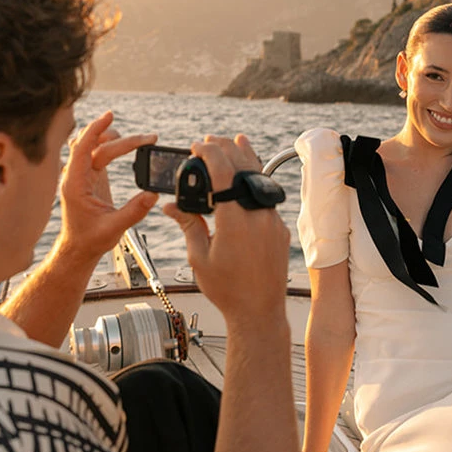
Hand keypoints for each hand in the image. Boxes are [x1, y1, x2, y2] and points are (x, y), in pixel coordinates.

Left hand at [55, 110, 159, 263]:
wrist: (78, 248)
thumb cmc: (89, 240)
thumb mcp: (113, 228)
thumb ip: (133, 211)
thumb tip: (153, 194)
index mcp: (75, 184)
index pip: (82, 147)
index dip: (96, 129)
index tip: (109, 115)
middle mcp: (76, 175)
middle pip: (97, 146)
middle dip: (123, 140)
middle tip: (149, 139)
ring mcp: (82, 174)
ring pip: (96, 146)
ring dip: (115, 138)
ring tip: (140, 141)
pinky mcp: (90, 176)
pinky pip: (98, 152)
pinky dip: (112, 145)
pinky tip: (127, 145)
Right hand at [164, 134, 289, 324]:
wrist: (259, 312)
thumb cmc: (227, 289)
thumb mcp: (199, 257)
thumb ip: (189, 225)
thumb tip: (171, 205)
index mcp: (235, 220)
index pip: (222, 172)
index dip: (209, 153)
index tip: (197, 145)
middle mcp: (257, 215)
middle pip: (243, 168)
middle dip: (226, 149)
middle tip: (211, 140)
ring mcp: (272, 221)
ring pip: (259, 180)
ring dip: (246, 158)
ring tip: (237, 141)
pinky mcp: (279, 229)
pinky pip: (266, 198)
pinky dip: (255, 181)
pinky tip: (248, 176)